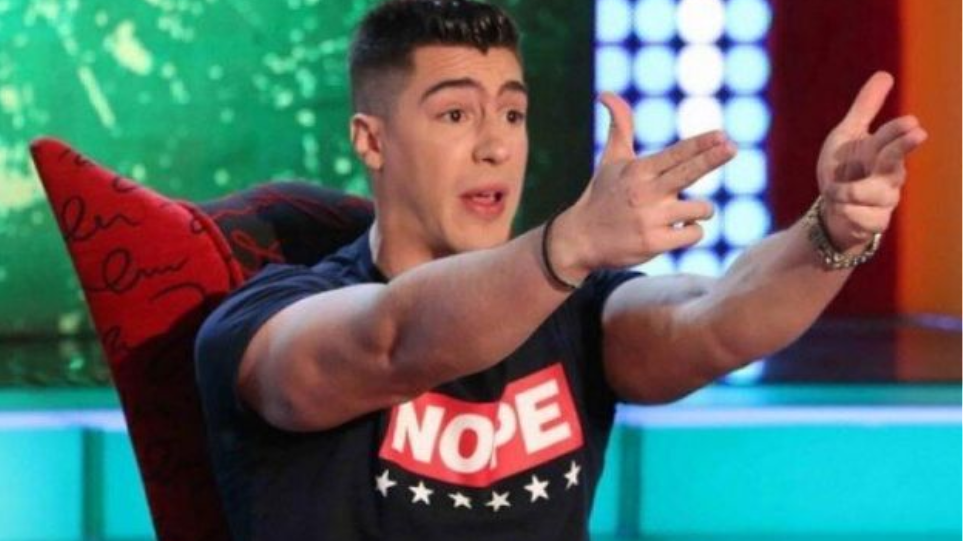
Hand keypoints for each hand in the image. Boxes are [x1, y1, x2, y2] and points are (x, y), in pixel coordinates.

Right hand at [551, 92, 735, 277]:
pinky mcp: (655, 244)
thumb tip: (605, 93)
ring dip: (700, 210)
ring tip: (682, 211)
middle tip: (732, 147)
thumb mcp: (610, 160)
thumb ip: (620, 127)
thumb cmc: (601, 196)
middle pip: (688, 172)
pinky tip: (676, 230)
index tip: (721, 136)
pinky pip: (693, 234)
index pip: (676, 154)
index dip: (701, 144)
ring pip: (700, 209)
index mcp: (638, 171)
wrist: (580, 240)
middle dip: (713, 158)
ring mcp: (650, 219)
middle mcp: (645, 193)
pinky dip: (692, 231)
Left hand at [816, 71, 927, 251]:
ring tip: (833, 190)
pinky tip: (842, 210)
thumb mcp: (846, 136)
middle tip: (918, 132)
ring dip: (852, 191)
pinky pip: (868, 219)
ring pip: (879, 193)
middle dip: (903, 147)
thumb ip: (865, 108)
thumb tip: (885, 74)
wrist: (833, 209)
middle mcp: (888, 175)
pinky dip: (851, 213)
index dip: (900, 130)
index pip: (892, 138)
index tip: (912, 122)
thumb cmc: (844, 169)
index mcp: (881, 151)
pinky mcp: (876, 222)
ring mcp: (885, 200)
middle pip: (897, 160)